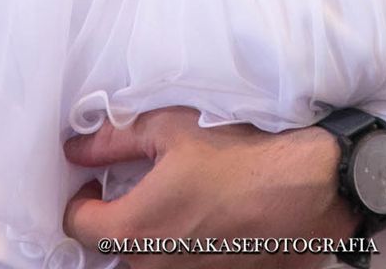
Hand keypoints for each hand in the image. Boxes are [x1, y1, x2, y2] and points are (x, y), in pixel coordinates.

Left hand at [63, 108, 356, 267]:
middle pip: (113, 247)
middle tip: (144, 185)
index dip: (83, 198)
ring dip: (154, 236)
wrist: (310, 188)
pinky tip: (210, 220)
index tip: (100, 182)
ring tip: (182, 201)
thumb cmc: (242, 156)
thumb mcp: (170, 129)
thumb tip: (76, 149)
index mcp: (132, 230)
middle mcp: (153, 266)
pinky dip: (188, 248)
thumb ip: (113, 140)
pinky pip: (186, 265)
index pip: (77, 226)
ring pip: (149, 260)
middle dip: (120, 217)